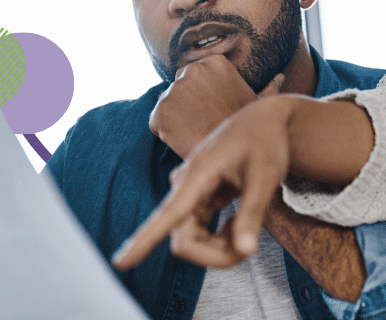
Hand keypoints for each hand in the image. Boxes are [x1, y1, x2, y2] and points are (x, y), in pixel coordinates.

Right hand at [113, 94, 295, 269]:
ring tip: (248, 230)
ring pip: (192, 241)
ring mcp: (188, 194)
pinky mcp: (196, 199)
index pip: (167, 216)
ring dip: (220, 248)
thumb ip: (253, 215)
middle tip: (250, 247)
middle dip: (216, 255)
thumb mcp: (265, 177)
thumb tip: (246, 252)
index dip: (142, 242)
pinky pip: (200, 233)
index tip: (119, 263)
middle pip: (184, 242)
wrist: (263, 121)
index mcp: (197, 175)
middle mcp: (184, 186)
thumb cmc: (265, 142)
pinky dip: (221, 239)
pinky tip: (240, 223)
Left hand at [150, 54, 282, 157]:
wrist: (234, 154)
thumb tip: (280, 77)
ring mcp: (174, 90)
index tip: (211, 108)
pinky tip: (184, 139)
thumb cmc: (248, 129)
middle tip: (201, 122)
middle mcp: (191, 70)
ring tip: (195, 132)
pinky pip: (156, 121)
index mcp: (215, 62)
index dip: (202, 94)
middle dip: (185, 102)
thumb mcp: (259, 104)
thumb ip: (267, 88)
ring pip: (167, 104)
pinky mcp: (161, 111)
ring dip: (175, 117)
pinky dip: (165, 131)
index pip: (196, 74)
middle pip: (179, 86)